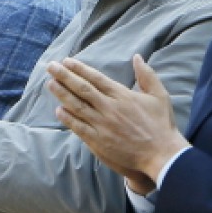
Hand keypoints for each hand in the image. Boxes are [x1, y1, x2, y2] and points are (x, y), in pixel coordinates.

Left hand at [47, 55, 186, 196]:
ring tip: (50, 83)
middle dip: (64, 76)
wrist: (161, 155)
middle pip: (82, 88)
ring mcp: (102, 125)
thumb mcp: (159, 96)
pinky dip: (68, 119)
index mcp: (122, 96)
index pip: (96, 78)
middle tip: (51, 66)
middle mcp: (109, 108)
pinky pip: (79, 127)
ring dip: (61, 94)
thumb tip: (137, 57)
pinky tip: (58, 110)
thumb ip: (147, 75)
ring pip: (77, 106)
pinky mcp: (98, 141)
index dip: (80, 69)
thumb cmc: (161, 125)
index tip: (67, 61)